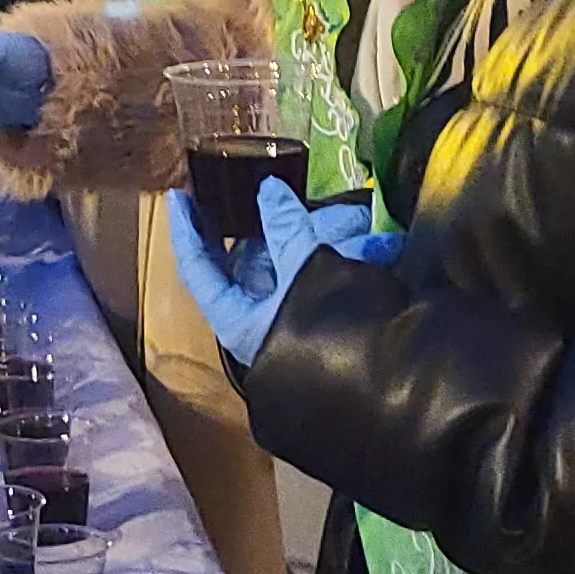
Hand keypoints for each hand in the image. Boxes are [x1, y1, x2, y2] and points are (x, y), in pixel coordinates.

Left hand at [163, 176, 389, 365]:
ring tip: (368, 222)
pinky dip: (356, 254)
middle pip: (260, 253)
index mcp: (237, 317)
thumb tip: (268, 190)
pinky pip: (333, 271)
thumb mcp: (305, 273)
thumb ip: (285, 229)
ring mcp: (296, 313)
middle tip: (312, 196)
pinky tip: (385, 242)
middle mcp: (261, 315)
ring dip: (336, 234)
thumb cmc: (332, 334)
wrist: (395, 383)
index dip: (188, 231)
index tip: (180, 195)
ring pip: (302, 257)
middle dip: (289, 220)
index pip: (198, 268)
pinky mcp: (332, 310)